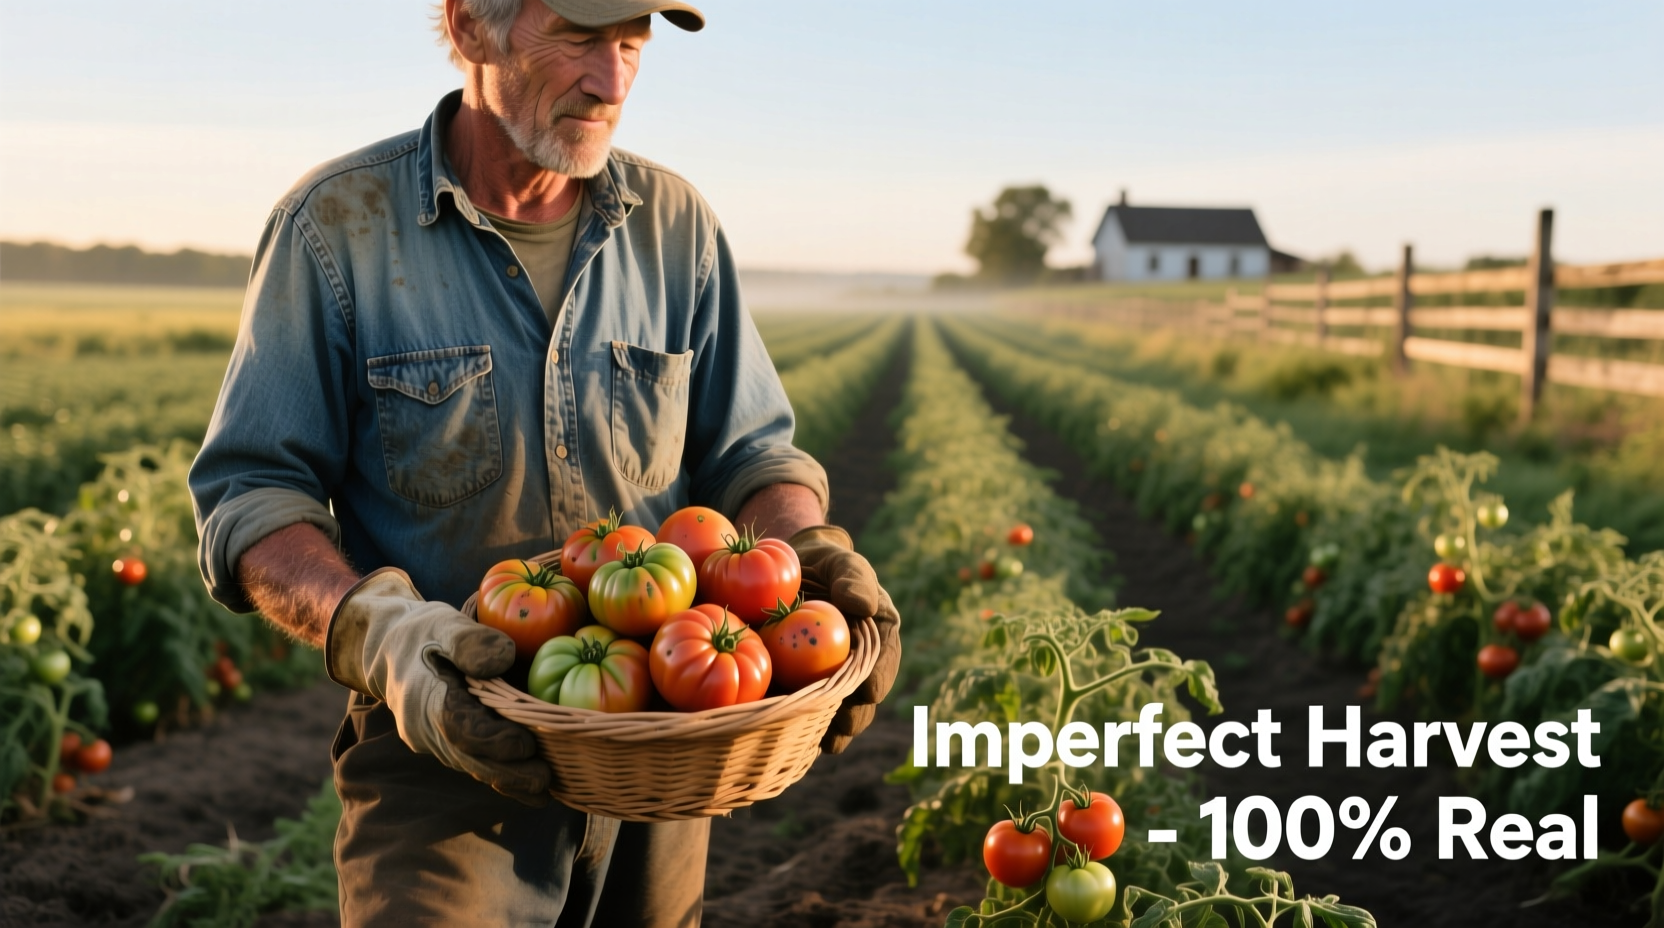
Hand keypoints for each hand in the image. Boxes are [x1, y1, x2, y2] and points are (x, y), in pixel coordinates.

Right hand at [327, 568, 551, 803]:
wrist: (390, 651)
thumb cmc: (424, 633)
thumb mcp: (445, 625)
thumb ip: (472, 641)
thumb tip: (504, 659)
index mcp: (425, 698)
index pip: (459, 728)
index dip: (493, 740)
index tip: (526, 745)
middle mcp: (425, 730)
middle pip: (469, 758)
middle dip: (508, 773)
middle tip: (545, 780)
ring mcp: (433, 743)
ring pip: (472, 767)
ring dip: (508, 781)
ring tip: (546, 789)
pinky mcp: (444, 746)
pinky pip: (473, 763)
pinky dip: (501, 775)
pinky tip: (532, 786)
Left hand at [788, 526, 901, 752]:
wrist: (790, 572)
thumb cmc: (825, 565)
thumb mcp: (842, 563)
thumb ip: (855, 578)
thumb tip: (861, 606)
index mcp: (879, 639)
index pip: (883, 663)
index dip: (877, 679)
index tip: (868, 690)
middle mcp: (859, 667)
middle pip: (862, 700)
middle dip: (853, 717)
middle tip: (842, 728)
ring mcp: (830, 682)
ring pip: (835, 714)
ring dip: (829, 731)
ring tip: (820, 744)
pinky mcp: (801, 689)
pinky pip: (801, 711)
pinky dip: (796, 725)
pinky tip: (784, 737)